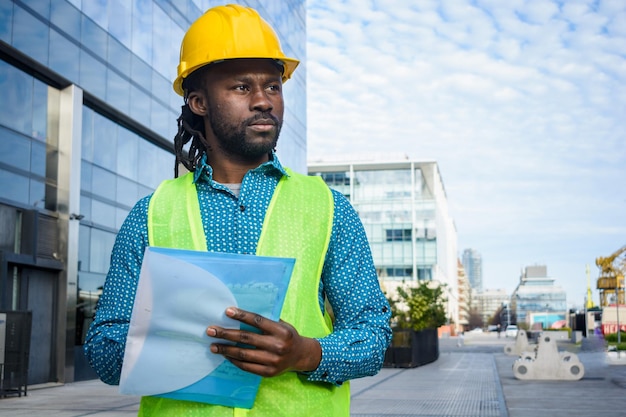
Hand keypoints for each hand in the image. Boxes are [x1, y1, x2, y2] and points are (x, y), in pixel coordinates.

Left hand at [206, 307, 320, 376]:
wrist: (301, 356)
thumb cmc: (288, 336)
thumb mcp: (282, 324)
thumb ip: (266, 321)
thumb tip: (241, 314)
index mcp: (281, 331)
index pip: (258, 321)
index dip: (241, 316)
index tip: (227, 311)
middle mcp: (277, 346)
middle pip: (246, 338)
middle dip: (226, 334)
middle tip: (211, 330)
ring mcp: (272, 361)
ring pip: (244, 354)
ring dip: (226, 350)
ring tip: (213, 346)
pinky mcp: (268, 373)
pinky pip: (247, 366)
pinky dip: (234, 361)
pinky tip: (225, 355)